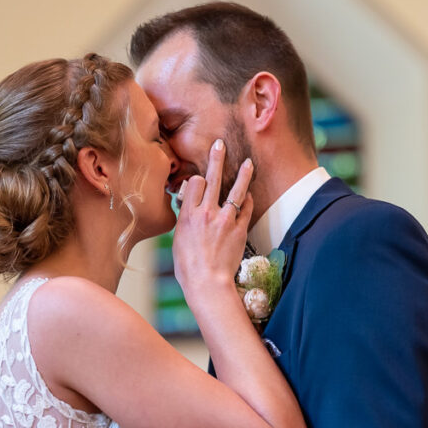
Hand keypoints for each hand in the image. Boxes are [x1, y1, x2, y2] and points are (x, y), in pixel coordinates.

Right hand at [172, 138, 253, 298]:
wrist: (207, 283)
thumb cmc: (188, 267)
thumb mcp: (178, 240)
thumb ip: (185, 221)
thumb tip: (187, 208)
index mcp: (188, 215)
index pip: (194, 183)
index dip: (197, 179)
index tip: (199, 180)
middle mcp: (206, 214)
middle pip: (212, 179)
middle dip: (216, 158)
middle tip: (220, 144)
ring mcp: (224, 220)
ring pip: (236, 191)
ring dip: (243, 174)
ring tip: (249, 163)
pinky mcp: (239, 230)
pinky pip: (246, 209)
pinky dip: (248, 201)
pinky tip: (249, 194)